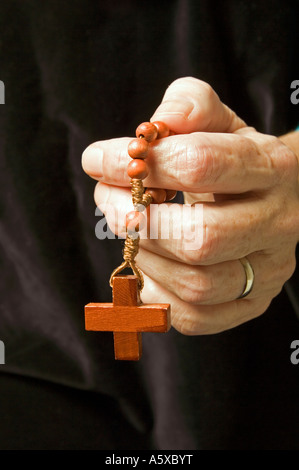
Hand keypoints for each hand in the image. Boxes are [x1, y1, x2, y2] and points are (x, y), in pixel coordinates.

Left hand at [82, 77, 298, 334]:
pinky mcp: (250, 303)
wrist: (280, 197)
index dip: (137, 163)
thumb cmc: (238, 158)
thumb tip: (150, 129)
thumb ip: (188, 107)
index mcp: (271, 168)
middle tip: (109, 200)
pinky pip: (194, 316)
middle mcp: (277, 224)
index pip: (200, 164)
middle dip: (137, 220)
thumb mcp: (220, 122)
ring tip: (132, 230)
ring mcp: (266, 271)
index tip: (98, 159)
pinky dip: (158, 292)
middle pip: (200, 237)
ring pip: (196, 284)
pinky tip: (152, 263)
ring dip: (145, 257)